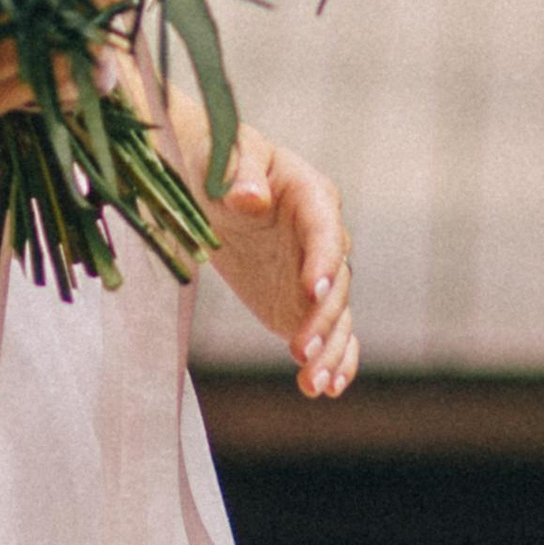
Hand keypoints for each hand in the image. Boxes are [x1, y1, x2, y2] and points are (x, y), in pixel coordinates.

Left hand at [163, 96, 356, 398]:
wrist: (208, 179)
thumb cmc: (217, 157)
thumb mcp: (223, 156)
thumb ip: (240, 175)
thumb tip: (250, 198)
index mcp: (310, 195)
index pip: (325, 230)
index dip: (323, 261)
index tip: (312, 290)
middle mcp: (323, 237)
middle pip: (335, 282)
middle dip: (321, 318)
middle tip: (300, 349)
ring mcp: (315, 273)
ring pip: (336, 315)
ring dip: (329, 350)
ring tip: (314, 383)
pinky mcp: (301, 301)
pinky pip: (328, 332)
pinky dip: (333, 359)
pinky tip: (325, 388)